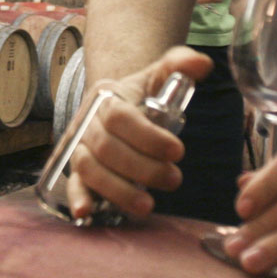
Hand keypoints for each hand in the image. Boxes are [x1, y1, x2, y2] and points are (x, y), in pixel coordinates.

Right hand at [62, 46, 212, 220]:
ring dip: (117, 189)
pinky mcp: (79, 170)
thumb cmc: (144, 91)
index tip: (178, 151)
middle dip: (142, 168)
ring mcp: (81, 147)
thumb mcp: (162, 72)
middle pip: (106, 148)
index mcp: (108, 97)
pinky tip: (86, 214)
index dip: (147, 137)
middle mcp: (88, 121)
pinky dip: (77, 198)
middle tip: (174, 179)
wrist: (119, 102)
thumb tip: (202, 64)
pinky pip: (74, 183)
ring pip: (89, 169)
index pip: (120, 117)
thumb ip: (181, 63)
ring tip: (148, 206)